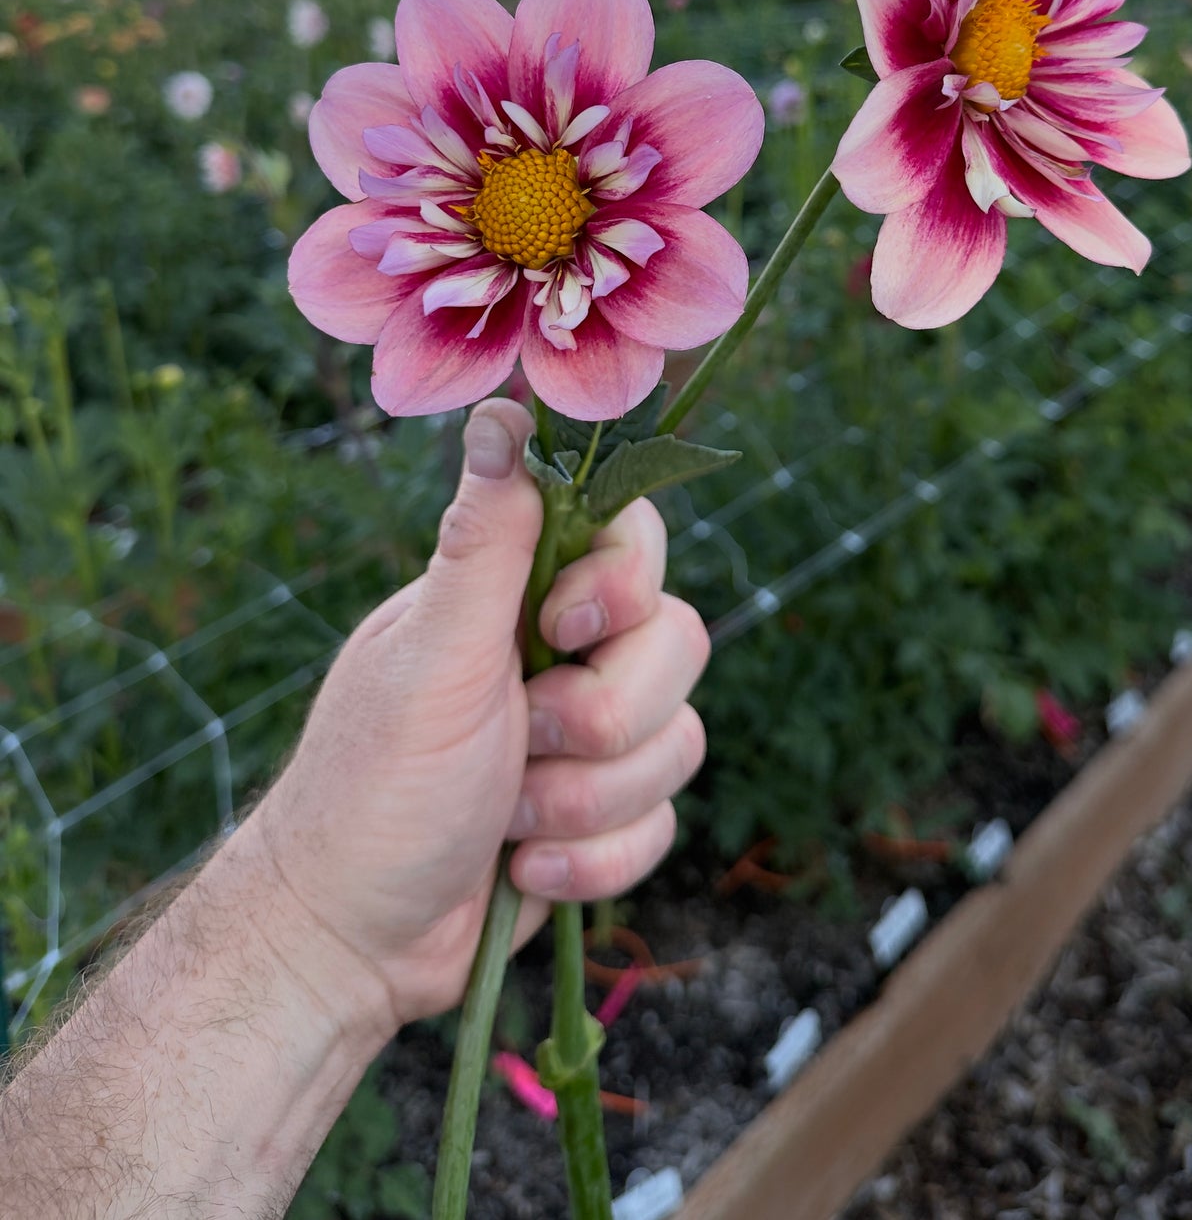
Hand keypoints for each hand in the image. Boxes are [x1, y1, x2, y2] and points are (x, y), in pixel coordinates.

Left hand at [256, 399, 709, 1032]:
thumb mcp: (433, 655)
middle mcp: (564, 652)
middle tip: (519, 744)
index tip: (555, 629)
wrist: (352, 943)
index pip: (635, 541)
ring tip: (508, 819)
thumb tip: (502, 404)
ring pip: (681, 740)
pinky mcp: (604, 814)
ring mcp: (588, 736)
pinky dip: (593, 861)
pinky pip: (663, 823)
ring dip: (588, 801)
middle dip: (601, 720)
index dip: (618, 589)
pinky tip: (523, 872)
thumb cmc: (373, 787)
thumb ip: (485, 538)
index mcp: (519, 594)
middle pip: (681, 642)